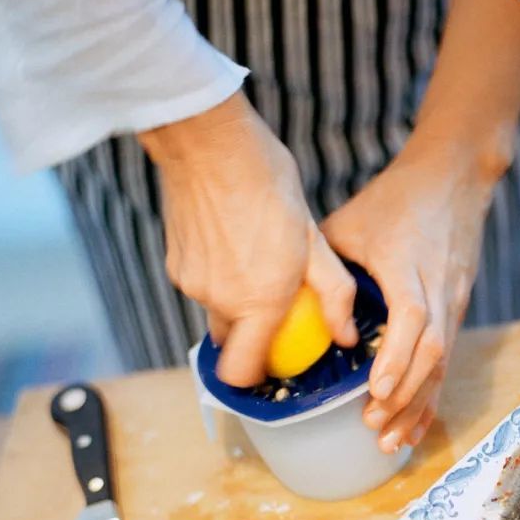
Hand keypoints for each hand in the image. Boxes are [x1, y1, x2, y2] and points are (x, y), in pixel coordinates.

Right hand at [139, 92, 357, 385]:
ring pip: (217, 312)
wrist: (209, 141)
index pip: (241, 373)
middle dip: (254, 336)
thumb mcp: (315, 241)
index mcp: (256, 302)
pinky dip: (219, 278)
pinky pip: (202, 287)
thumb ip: (333, 295)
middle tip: (280, 307)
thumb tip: (344, 336)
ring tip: (260, 263)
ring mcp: (191, 283)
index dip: (255, 378)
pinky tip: (236, 244)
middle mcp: (218, 300)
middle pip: (232, 344)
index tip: (276, 362)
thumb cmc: (269, 184)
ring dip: (238, 302)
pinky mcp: (174, 263)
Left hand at [321, 134, 495, 451]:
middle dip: (404, 395)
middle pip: (431, 352)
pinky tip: (416, 427)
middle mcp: (437, 289)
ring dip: (417, 405)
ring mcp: (452, 303)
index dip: (396, 356)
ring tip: (389, 441)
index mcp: (408, 265)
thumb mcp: (352, 222)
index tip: (374, 389)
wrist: (455, 179)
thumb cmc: (396, 199)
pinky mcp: (457, 312)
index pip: (412, 316)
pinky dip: (430, 397)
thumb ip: (325, 265)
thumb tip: (288, 306)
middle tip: (372, 426)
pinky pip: (446, 363)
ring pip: (441, 364)